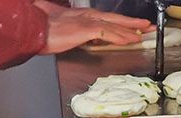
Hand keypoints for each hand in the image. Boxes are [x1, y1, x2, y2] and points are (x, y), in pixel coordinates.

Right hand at [35, 0, 152, 51]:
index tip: (134, 27)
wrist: (32, 29)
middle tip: (148, 25)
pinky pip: (107, 33)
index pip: (106, 19)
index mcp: (81, 16)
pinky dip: (120, 36)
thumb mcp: (61, 31)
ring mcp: (86, 21)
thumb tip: (79, 37)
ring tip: (144, 32)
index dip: (122, 23)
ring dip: (131, 29)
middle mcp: (86, 16)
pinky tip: (130, 39)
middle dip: (133, 23)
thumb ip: (73, 33)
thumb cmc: (42, 30)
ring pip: (114, 25)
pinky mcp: (85, 28)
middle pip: (115, 19)